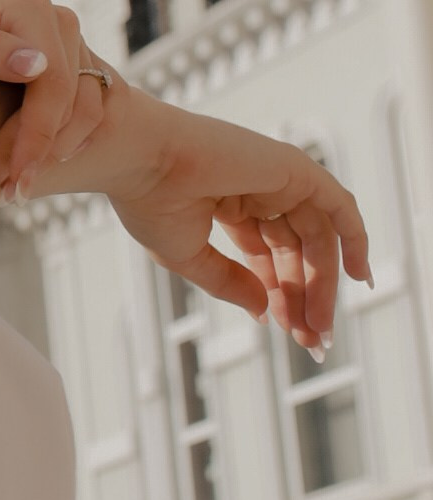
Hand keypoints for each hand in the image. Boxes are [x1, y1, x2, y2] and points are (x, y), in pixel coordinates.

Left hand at [0, 0, 105, 209]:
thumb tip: (35, 64)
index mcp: (32, 10)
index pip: (52, 82)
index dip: (36, 134)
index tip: (13, 178)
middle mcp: (62, 25)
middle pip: (70, 104)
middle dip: (37, 156)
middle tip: (0, 198)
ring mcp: (75, 47)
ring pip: (88, 116)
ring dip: (53, 159)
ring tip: (10, 190)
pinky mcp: (78, 71)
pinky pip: (91, 117)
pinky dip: (65, 148)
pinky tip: (31, 170)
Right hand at [68, 85, 368, 351]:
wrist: (141, 160)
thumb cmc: (149, 200)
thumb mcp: (189, 257)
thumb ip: (230, 283)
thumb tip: (263, 311)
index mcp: (228, 205)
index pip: (267, 255)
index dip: (279, 294)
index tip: (287, 331)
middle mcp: (257, 191)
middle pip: (296, 251)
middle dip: (304, 296)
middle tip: (311, 338)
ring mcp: (278, 179)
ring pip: (318, 237)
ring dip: (325, 284)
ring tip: (320, 325)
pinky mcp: (294, 170)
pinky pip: (339, 206)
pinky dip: (356, 238)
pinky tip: (358, 275)